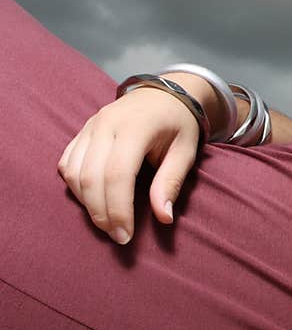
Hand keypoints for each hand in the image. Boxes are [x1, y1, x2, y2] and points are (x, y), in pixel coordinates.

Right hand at [56, 86, 201, 243]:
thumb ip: (171, 183)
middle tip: (117, 236)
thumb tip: (163, 218)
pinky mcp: (82, 131)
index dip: (118, 209)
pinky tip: (93, 200)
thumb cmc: (179, 124)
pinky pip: (67, 163)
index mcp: (135, 127)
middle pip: (91, 177)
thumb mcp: (186, 152)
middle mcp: (106, 124)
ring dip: (86, 203)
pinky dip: (75, 186)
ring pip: (73, 172)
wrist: (166, 93)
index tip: (125, 236)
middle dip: (100, 213)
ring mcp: (90, 126)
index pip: (117, 175)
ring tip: (107, 222)